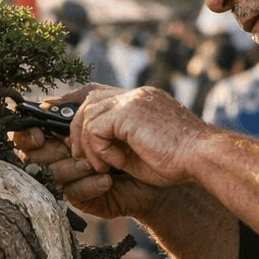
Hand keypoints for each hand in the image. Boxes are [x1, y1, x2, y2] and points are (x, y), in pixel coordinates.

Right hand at [11, 85, 156, 219]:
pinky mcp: (85, 198)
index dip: (28, 135)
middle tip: (68, 147)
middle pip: (34, 157)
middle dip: (49, 151)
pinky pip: (74, 194)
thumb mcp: (109, 111)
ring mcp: (72, 179)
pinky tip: (107, 179)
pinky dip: (88, 185)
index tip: (39, 134)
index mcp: (62, 134)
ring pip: (53, 174)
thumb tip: (48, 102)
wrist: (167, 164)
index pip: (31, 136)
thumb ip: (80, 103)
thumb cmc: (138, 135)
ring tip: (100, 163)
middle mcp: (62, 156)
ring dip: (73, 167)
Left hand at [70, 86, 208, 188]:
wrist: (203, 158)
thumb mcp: (141, 150)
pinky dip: (99, 149)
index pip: (98, 92)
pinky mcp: (130, 112)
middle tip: (78, 155)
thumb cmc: (179, 162)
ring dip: (89, 145)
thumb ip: (117, 142)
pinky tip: (114, 163)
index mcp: (142, 100)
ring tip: (104, 166)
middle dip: (75, 127)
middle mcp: (136, 94)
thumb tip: (92, 149)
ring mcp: (133, 99)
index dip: (75, 103)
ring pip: (88, 115)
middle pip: (88, 99)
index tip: (55, 117)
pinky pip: (96, 129)